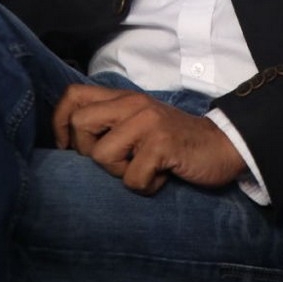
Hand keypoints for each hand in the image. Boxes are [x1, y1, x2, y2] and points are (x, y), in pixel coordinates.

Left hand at [53, 84, 245, 194]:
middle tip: (116, 161)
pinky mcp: (161, 144)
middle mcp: (132, 104)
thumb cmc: (174, 141)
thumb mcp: (139, 123)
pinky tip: (162, 176)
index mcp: (123, 98)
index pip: (73, 95)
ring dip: (120, 173)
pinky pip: (132, 178)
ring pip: (101, 156)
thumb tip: (68, 141)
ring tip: (144, 168)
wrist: (222, 145)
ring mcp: (147, 122)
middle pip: (80, 123)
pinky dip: (146, 186)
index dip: (59, 122)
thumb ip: (111, 122)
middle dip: (88, 153)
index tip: (66, 147)